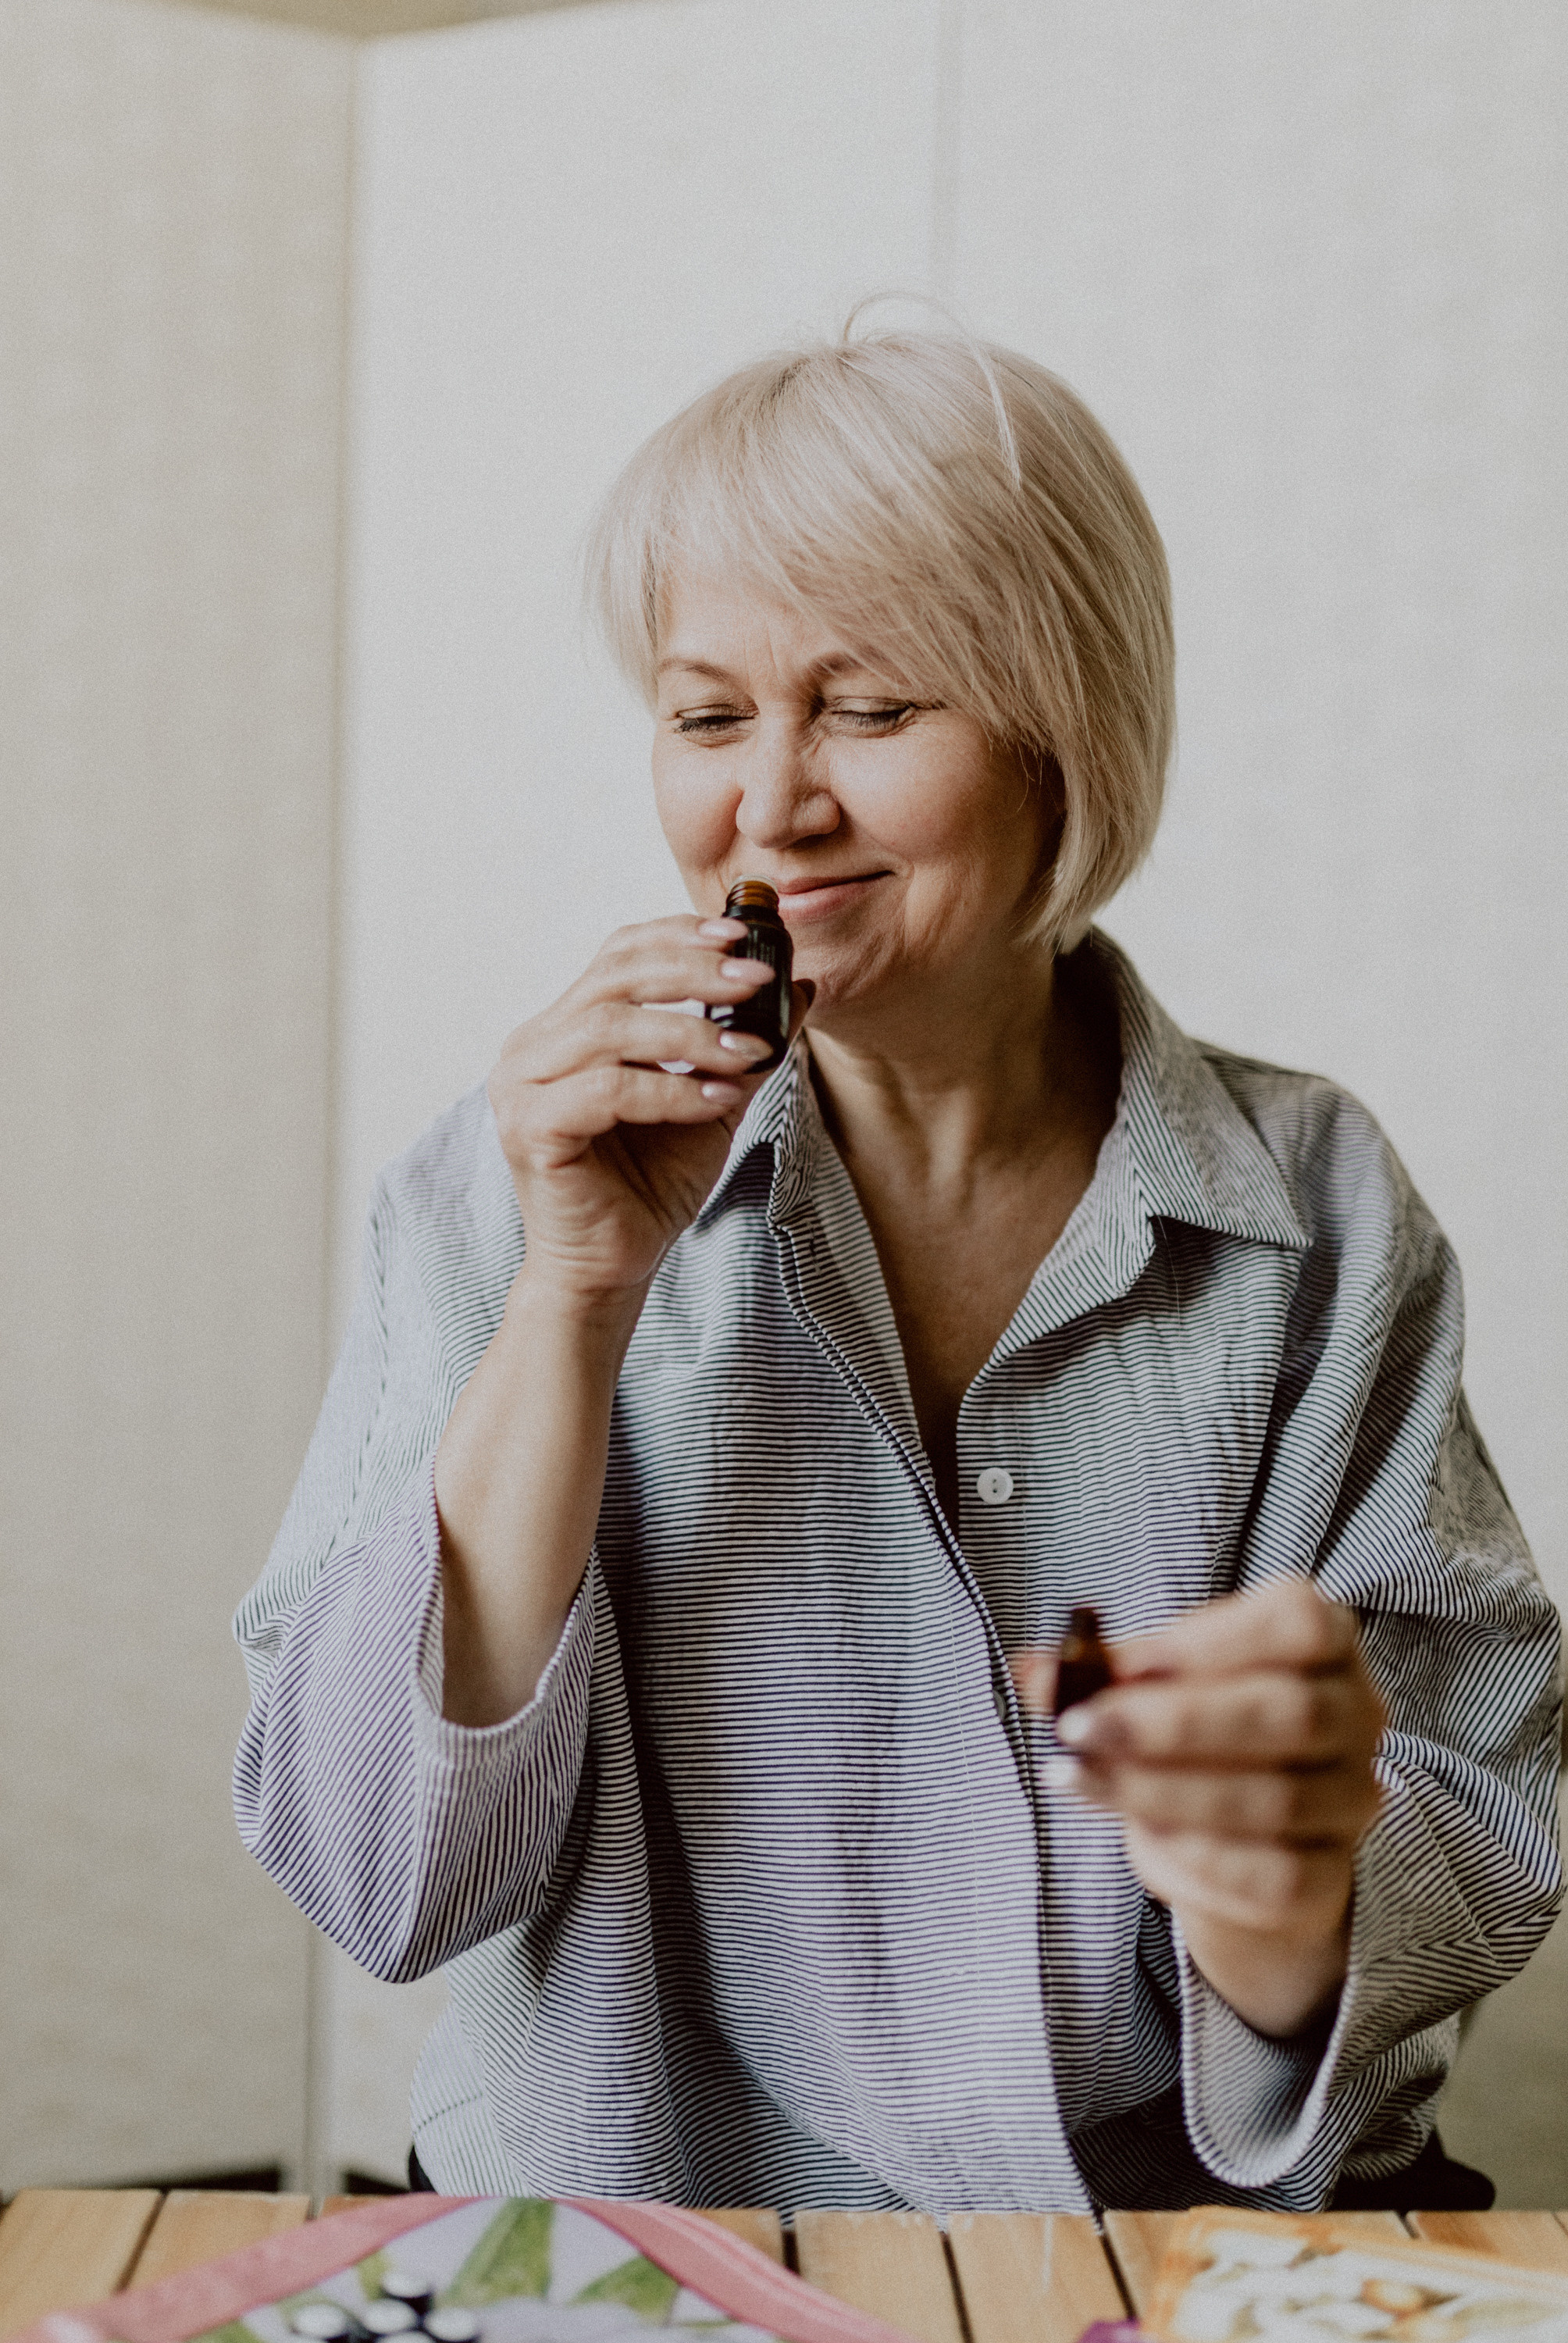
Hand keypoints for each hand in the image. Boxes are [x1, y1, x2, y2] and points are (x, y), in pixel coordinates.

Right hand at [487, 914, 812, 1309]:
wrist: (613, 1265)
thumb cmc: (650, 1184)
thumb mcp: (711, 1098)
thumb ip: (742, 1043)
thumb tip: (799, 987)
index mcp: (566, 1027)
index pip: (619, 954)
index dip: (680, 935)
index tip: (743, 934)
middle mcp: (533, 1046)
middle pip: (615, 977)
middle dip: (695, 972)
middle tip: (758, 980)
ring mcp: (523, 1085)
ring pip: (610, 1027)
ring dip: (691, 1033)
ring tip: (748, 1052)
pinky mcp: (531, 1129)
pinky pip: (608, 1089)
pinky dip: (670, 1090)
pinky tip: (714, 1099)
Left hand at [1011, 1579, 1385, 2037]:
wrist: (1238, 1830)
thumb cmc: (1198, 1724)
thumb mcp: (1151, 1681)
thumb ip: (1102, 1672)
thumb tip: (1034, 1671)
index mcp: (1321, 1636)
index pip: (1297, 1625)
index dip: (1211, 1642)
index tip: (1127, 1664)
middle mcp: (1356, 1712)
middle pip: (1287, 1713)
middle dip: (1171, 1723)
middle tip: (1079, 1728)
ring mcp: (1351, 1796)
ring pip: (1274, 1797)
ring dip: (1161, 1789)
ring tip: (1081, 1777)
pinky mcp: (1327, 1874)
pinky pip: (1271, 1872)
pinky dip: (1196, 1854)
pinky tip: (1140, 1833)